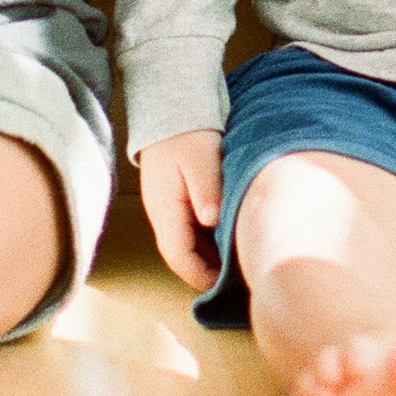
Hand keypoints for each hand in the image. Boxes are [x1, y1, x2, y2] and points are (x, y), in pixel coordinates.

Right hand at [136, 131, 224, 290]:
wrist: (170, 110)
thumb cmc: (187, 134)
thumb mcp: (201, 159)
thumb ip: (206, 190)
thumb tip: (211, 220)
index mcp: (166, 207)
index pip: (177, 255)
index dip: (198, 275)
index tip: (222, 285)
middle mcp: (161, 213)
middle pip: (180, 255)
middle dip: (204, 272)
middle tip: (234, 281)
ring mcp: (165, 209)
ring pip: (184, 245)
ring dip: (206, 258)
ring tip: (234, 265)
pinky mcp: (173, 202)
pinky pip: (187, 231)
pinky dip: (205, 242)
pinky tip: (226, 241)